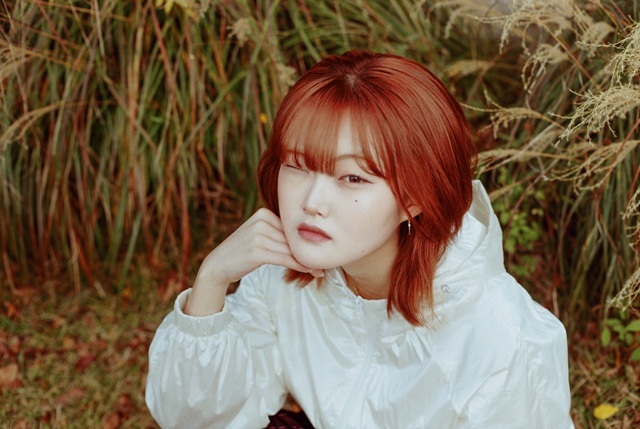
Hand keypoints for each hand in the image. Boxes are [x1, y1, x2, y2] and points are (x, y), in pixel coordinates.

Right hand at [184, 208, 320, 315]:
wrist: (218, 265)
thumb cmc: (242, 253)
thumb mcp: (259, 236)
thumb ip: (278, 234)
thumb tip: (306, 239)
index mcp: (263, 213)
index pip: (291, 230)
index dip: (305, 242)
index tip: (319, 252)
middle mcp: (261, 221)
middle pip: (292, 240)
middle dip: (308, 253)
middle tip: (324, 265)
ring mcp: (258, 235)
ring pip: (291, 250)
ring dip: (307, 262)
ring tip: (319, 271)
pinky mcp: (257, 251)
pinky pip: (285, 258)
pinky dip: (299, 265)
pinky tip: (310, 271)